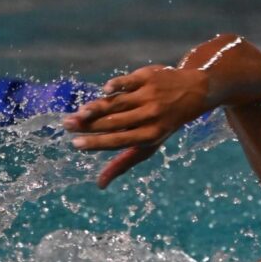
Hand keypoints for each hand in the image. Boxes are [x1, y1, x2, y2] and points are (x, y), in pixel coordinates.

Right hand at [64, 65, 210, 187]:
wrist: (194, 93)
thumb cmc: (163, 124)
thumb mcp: (149, 144)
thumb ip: (124, 162)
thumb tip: (100, 184)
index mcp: (151, 135)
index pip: (119, 141)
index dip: (96, 143)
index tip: (75, 144)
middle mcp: (151, 116)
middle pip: (114, 121)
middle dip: (89, 125)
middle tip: (66, 125)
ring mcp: (150, 95)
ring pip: (118, 103)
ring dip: (96, 107)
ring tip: (78, 113)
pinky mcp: (148, 76)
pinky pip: (128, 82)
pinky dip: (116, 86)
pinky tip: (105, 91)